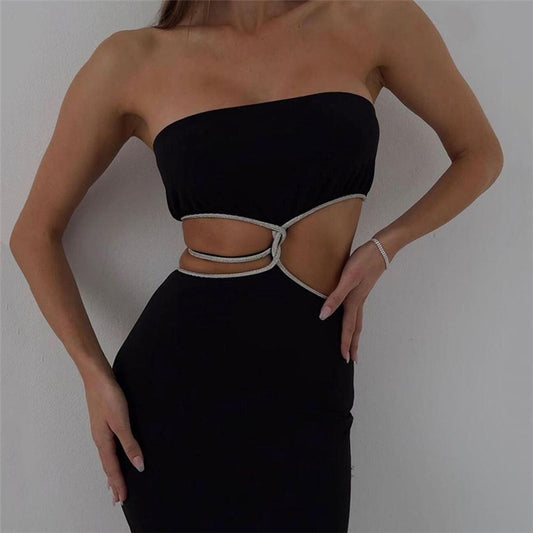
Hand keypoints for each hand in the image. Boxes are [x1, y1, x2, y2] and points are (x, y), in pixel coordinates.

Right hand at [83, 374, 143, 504]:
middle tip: (117, 499)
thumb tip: (138, 465)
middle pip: (107, 465)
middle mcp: (100, 438)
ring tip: (114, 482)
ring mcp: (100, 430)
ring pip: (107, 456)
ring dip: (111, 471)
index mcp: (103, 441)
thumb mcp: (121, 422)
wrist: (97, 376)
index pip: (112, 468)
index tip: (123, 500)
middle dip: (113, 482)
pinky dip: (111, 457)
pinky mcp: (104, 421)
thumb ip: (130, 444)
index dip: (118, 484)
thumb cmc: (108, 397)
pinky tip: (114, 453)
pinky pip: (108, 446)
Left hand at [318, 239, 387, 362]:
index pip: (348, 327)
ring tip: (353, 344)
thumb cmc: (363, 261)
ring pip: (357, 320)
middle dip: (353, 344)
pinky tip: (351, 316)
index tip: (345, 358)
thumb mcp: (347, 278)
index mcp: (354, 301)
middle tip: (352, 359)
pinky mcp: (362, 288)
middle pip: (355, 328)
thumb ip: (335, 297)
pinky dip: (354, 320)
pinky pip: (357, 310)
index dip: (345, 342)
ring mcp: (361, 295)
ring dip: (354, 334)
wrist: (380, 249)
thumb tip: (323, 316)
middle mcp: (358, 301)